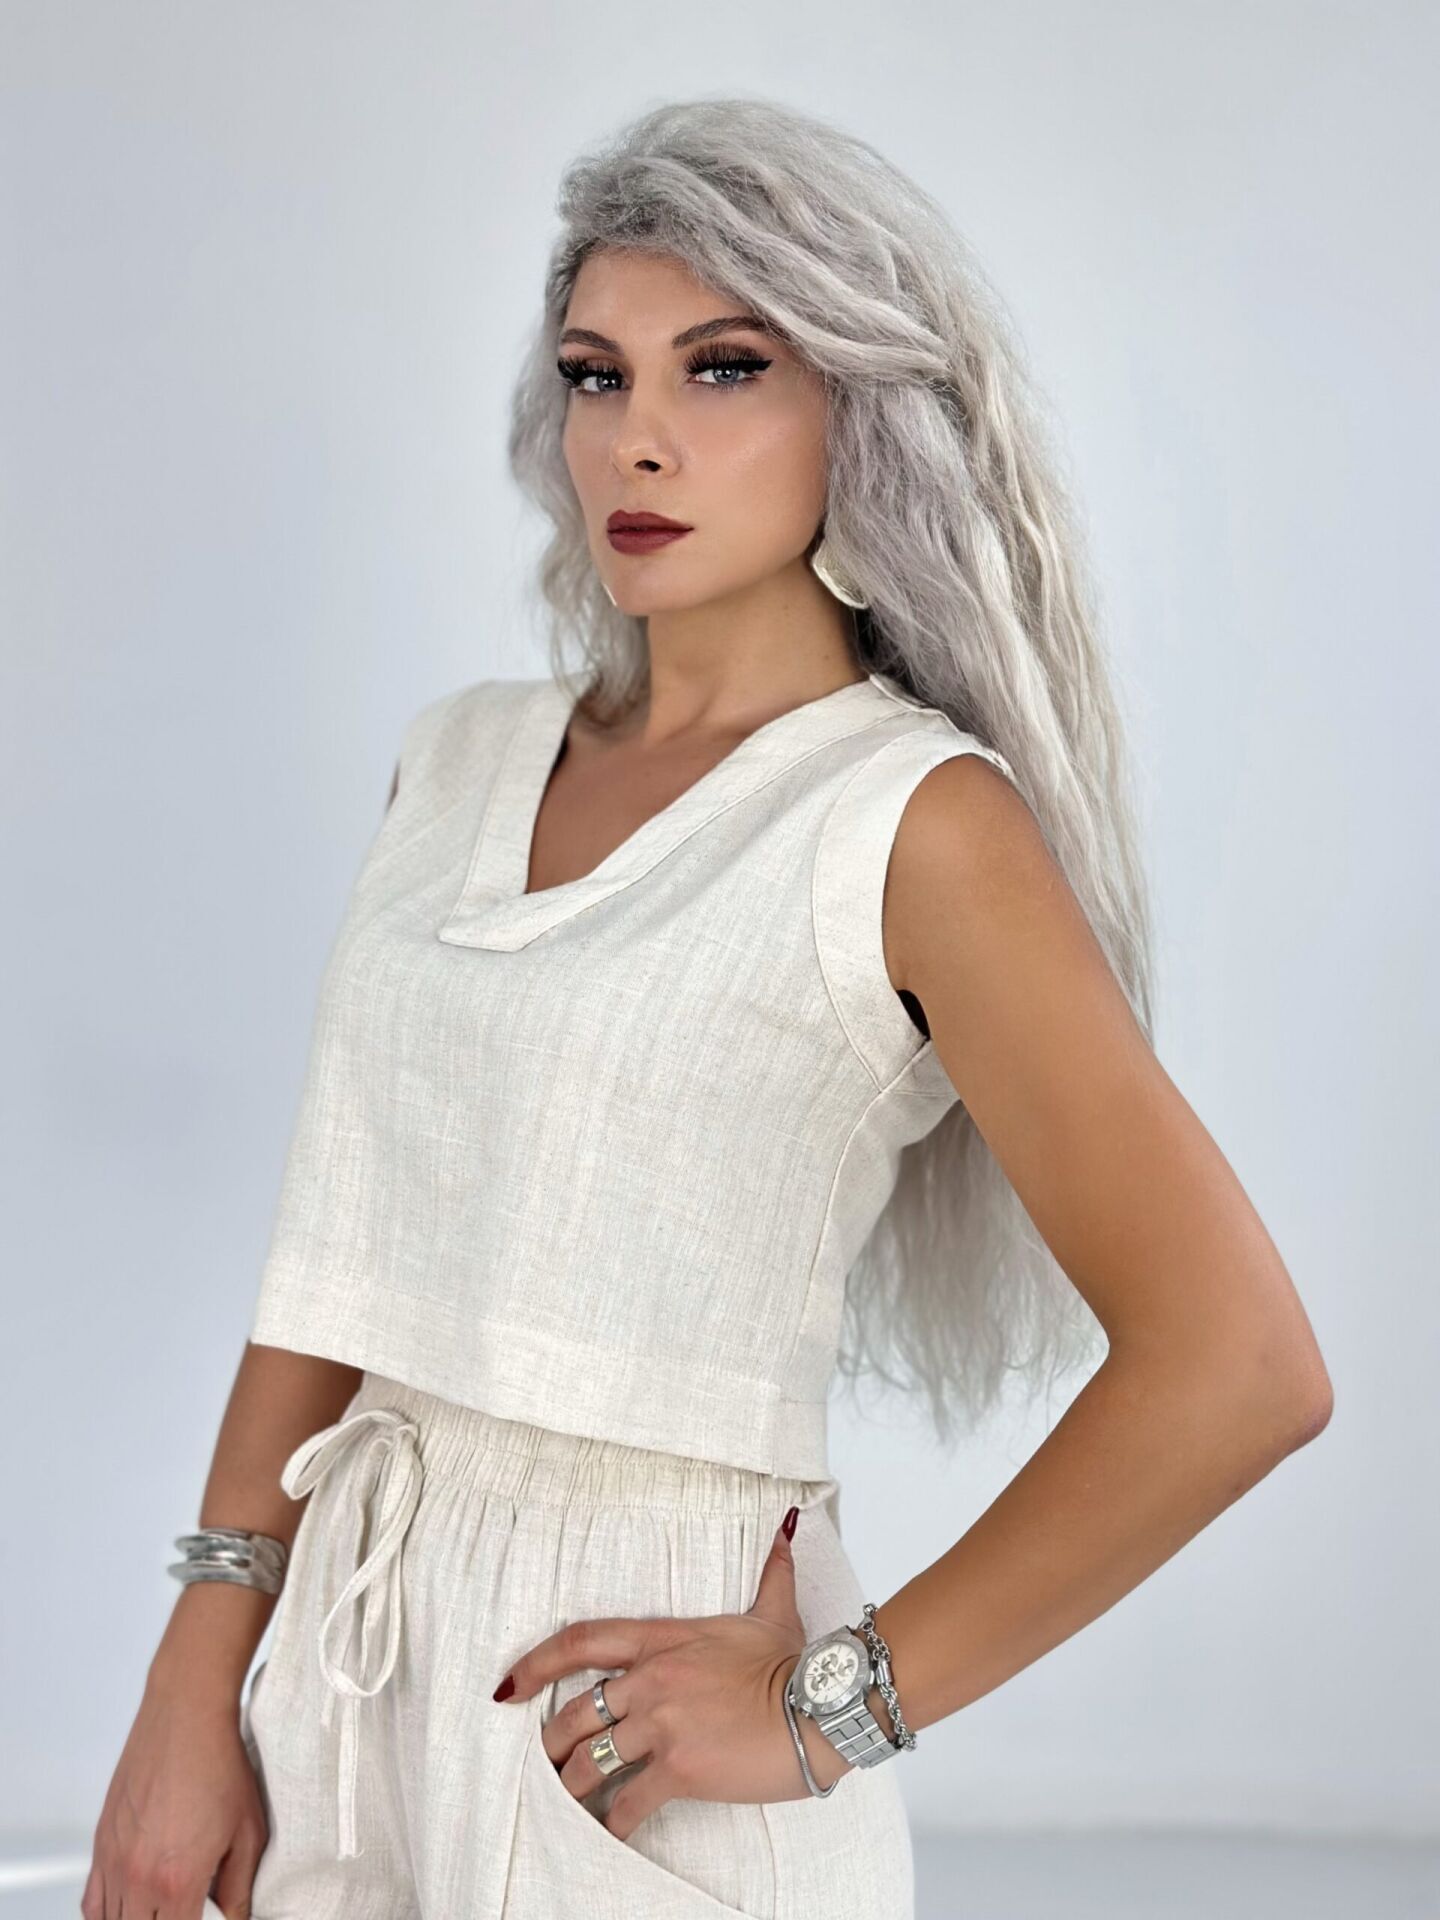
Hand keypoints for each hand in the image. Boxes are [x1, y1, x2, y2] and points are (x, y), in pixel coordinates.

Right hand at [82, 1674, 266, 1919]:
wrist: (186, 1714)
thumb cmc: (219, 1763)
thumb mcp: (248, 1832)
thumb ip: (239, 1888)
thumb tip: (236, 1917)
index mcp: (177, 1880)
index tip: (209, 1917)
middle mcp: (137, 1876)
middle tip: (189, 1909)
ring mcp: (113, 1860)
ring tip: (163, 1909)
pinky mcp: (101, 1841)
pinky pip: (92, 1900)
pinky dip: (107, 1912)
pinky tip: (130, 1905)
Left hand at [492, 1506, 853, 1836]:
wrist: (819, 1708)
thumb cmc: (796, 1664)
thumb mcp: (774, 1613)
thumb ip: (772, 1571)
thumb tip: (788, 1528)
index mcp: (664, 1640)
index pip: (582, 1641)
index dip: (537, 1663)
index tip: (510, 1686)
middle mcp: (652, 1680)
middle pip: (575, 1712)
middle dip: (552, 1742)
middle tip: (545, 1760)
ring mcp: (662, 1724)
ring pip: (591, 1760)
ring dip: (573, 1785)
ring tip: (567, 1801)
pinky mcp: (678, 1768)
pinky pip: (628, 1802)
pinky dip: (615, 1821)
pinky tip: (611, 1831)